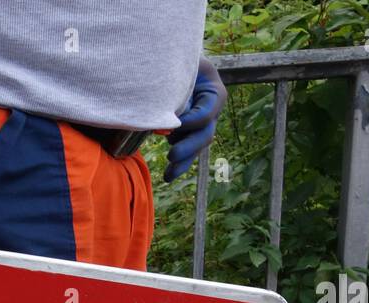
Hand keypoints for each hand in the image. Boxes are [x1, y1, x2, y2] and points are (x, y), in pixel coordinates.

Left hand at [164, 57, 226, 182]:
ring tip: (169, 174)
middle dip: (189, 147)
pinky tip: (168, 176)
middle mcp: (209, 108)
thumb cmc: (168, 59)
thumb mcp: (174, 64)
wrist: (163, 63)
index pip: (209, 109)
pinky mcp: (188, 131)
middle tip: (171, 155)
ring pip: (197, 145)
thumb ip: (170, 81)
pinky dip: (179, 164)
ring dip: (184, 161)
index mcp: (212, 89)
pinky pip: (187, 149)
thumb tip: (156, 105)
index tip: (176, 124)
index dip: (194, 120)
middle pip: (206, 132)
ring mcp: (200, 121)